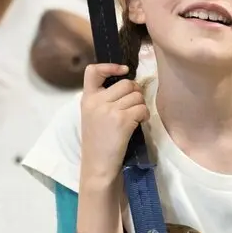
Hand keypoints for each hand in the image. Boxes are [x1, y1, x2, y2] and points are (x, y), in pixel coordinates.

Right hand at [78, 64, 147, 186]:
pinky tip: (139, 123)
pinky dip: (145, 115)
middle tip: (135, 104)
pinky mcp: (122, 120)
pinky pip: (142, 109)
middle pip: (126, 83)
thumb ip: (103, 100)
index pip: (92, 71)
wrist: (98, 166)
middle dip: (136, 92)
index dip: (110, 66)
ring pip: (137, 96)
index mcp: (87, 99)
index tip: (123, 70)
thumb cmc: (98, 143)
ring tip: (136, 117)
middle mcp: (97, 101)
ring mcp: (109, 110)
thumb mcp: (92, 117)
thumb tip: (129, 86)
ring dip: (141, 105)